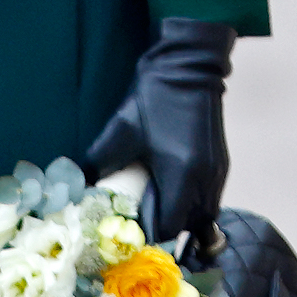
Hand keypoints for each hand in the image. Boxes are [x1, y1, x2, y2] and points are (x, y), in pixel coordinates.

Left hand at [85, 20, 236, 247]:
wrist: (188, 66)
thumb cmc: (154, 97)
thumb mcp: (120, 131)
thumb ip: (98, 163)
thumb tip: (75, 184)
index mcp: (182, 174)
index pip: (170, 225)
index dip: (149, 230)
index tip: (130, 224)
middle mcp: (206, 178)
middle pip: (189, 224)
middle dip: (165, 225)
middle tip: (140, 215)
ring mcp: (217, 171)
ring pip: (202, 212)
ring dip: (180, 214)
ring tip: (154, 201)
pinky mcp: (221, 162)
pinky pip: (208, 196)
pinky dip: (190, 200)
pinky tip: (169, 186)